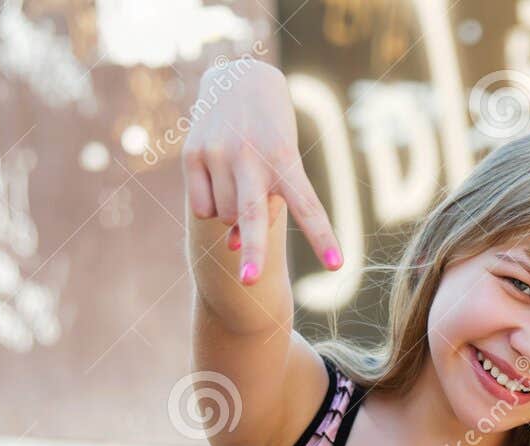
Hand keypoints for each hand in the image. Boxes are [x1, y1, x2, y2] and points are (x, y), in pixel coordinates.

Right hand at [182, 58, 340, 282]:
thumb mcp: (280, 164)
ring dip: (235, 218)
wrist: (239, 80)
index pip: (309, 206)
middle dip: (255, 251)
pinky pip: (202, 207)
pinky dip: (211, 207)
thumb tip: (233, 246)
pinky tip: (217, 179)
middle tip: (252, 282)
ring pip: (225, 218)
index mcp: (285, 160)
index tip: (337, 266)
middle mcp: (251, 157)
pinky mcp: (192, 154)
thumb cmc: (270, 137)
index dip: (323, 237)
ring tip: (241, 183)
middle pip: (254, 214)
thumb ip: (263, 208)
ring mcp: (219, 154)